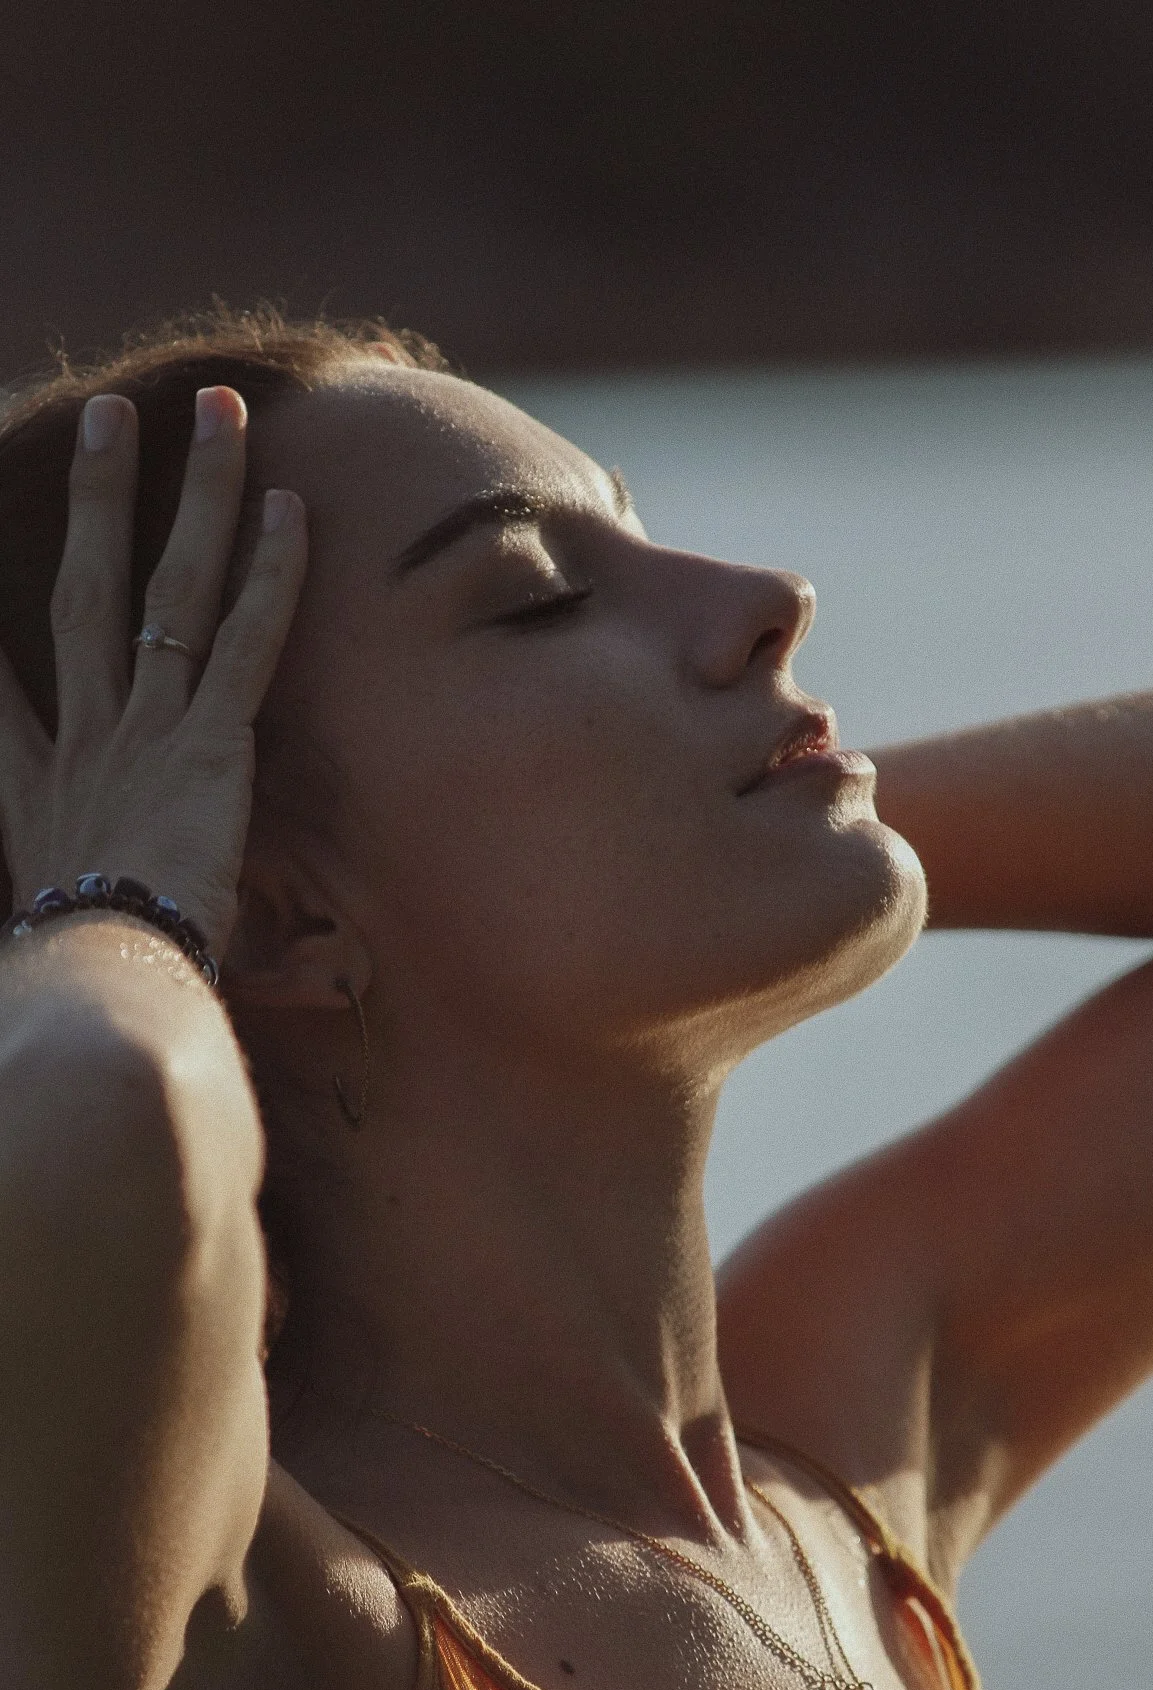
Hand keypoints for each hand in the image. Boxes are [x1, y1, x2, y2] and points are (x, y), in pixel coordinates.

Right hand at [0, 387, 306, 958]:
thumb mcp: (39, 928)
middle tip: (109, 416)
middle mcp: (83, 735)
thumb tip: (41, 949)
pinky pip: (248, 639)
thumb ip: (45, 896)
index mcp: (31, 784)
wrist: (102, 981)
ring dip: (194, 495)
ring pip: (172, 588)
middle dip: (97, 498)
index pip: (2, 678)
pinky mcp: (211, 743)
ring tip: (214, 413)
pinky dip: (272, 573)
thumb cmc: (78, 978)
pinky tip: (291, 506)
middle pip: (86, 590)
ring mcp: (146, 728)